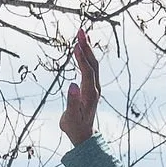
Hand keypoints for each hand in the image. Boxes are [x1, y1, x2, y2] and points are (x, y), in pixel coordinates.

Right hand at [59, 25, 101, 152]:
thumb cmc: (74, 127)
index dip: (82, 58)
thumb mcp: (70, 117)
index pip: (87, 72)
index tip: (76, 44)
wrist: (83, 136)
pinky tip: (82, 48)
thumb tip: (72, 85)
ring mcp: (94, 87)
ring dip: (88, 48)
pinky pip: (91, 68)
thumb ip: (71, 101)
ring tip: (82, 34)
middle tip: (81, 31)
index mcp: (89, 95)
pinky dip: (87, 56)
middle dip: (87, 47)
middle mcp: (94, 89)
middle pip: (93, 64)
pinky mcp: (92, 87)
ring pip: (93, 64)